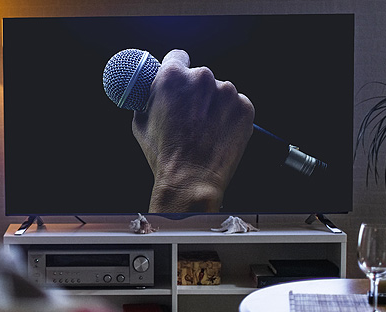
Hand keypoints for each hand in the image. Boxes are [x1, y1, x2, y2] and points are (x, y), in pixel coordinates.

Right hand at [132, 49, 254, 212]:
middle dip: (194, 92)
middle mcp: (202, 78)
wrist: (191, 180)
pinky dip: (228, 116)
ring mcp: (227, 92)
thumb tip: (150, 93)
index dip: (175, 68)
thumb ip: (148, 99)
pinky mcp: (245, 107)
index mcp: (173, 77)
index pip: (177, 56)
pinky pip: (235, 105)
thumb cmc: (163, 155)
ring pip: (219, 92)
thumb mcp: (140, 122)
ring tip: (204, 130)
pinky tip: (217, 134)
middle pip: (199, 76)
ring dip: (213, 105)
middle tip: (189, 116)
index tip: (178, 81)